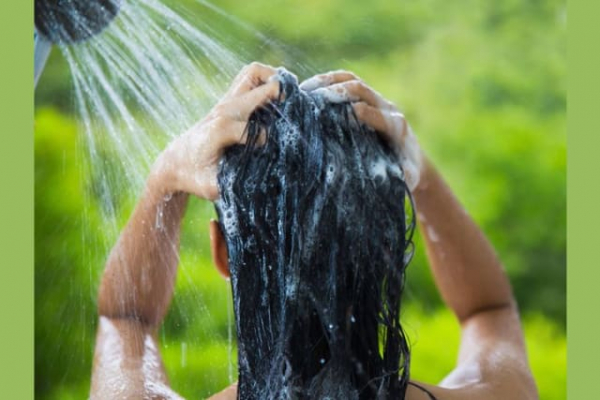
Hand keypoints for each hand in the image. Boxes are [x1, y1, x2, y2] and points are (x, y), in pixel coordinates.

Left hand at [151, 62, 279, 200]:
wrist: (174, 162)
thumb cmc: (194, 176)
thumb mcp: (210, 187)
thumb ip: (233, 185)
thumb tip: (260, 184)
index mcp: (219, 131)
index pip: (254, 130)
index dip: (265, 141)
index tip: (266, 151)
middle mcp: (224, 111)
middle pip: (259, 88)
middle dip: (281, 96)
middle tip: (297, 109)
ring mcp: (226, 102)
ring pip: (253, 72)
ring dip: (273, 79)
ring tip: (288, 95)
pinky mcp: (229, 101)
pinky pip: (250, 77)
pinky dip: (266, 80)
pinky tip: (277, 97)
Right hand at [300, 71, 422, 190]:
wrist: (412, 159)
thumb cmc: (406, 171)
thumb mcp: (409, 176)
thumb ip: (405, 174)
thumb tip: (401, 175)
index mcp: (396, 127)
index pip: (381, 115)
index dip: (368, 113)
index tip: (353, 111)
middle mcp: (386, 108)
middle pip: (361, 90)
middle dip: (338, 90)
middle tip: (313, 97)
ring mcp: (376, 101)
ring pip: (351, 81)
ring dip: (327, 81)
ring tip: (304, 89)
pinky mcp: (366, 99)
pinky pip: (346, 83)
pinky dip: (327, 83)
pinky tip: (308, 91)